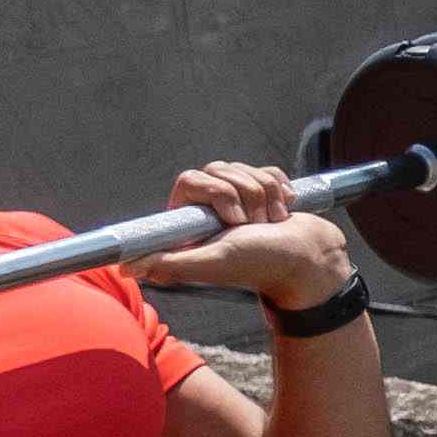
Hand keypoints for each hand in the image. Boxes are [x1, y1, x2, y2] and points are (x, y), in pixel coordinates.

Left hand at [146, 164, 356, 314]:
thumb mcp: (211, 262)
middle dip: (245, 194)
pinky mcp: (264, 191)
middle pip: (220, 169)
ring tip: (270, 225)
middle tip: (252, 225)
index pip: (193, 180)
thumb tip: (126, 268)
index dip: (217, 194)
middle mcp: (212, 209)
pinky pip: (267, 169)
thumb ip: (168, 263)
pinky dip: (281, 189)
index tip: (233, 222)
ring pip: (245, 169)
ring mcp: (239, 199)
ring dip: (266, 196)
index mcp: (193, 222)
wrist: (309, 260)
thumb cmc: (261, 263)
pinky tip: (284, 212)